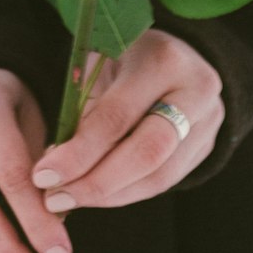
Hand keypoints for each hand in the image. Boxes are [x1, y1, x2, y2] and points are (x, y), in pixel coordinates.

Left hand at [31, 29, 224, 210]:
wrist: (176, 53)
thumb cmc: (125, 56)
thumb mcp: (100, 64)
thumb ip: (82, 108)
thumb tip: (53, 166)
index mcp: (162, 59)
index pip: (118, 116)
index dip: (79, 152)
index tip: (43, 175)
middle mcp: (195, 90)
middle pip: (147, 153)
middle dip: (96, 183)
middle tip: (55, 198)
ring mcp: (208, 120)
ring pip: (159, 176)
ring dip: (109, 195)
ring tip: (70, 200)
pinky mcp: (208, 145)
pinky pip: (166, 181)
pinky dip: (127, 193)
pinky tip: (97, 195)